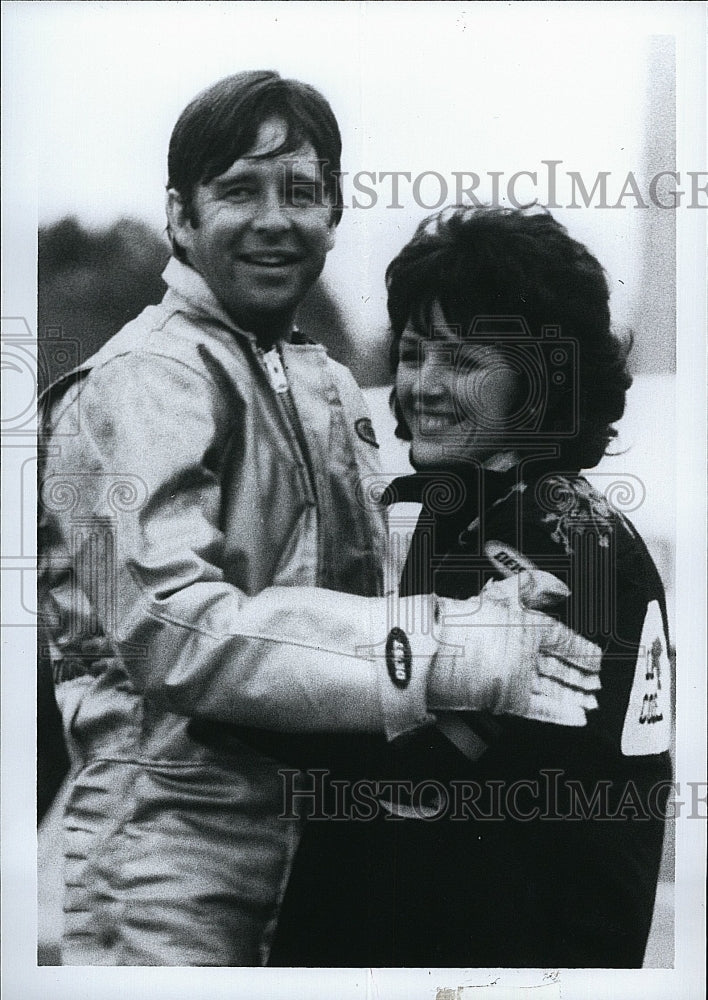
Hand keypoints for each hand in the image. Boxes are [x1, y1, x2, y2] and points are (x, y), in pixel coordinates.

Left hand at [427, 571, 600, 725]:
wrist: (441, 652)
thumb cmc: (471, 621)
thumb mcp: (506, 595)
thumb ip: (533, 585)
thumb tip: (558, 585)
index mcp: (520, 628)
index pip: (557, 639)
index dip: (579, 649)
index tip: (597, 658)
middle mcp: (518, 653)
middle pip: (556, 667)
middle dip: (579, 676)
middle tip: (598, 684)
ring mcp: (514, 677)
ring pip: (550, 689)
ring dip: (573, 696)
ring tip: (591, 703)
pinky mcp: (508, 700)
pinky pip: (538, 709)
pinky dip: (558, 714)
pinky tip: (576, 716)